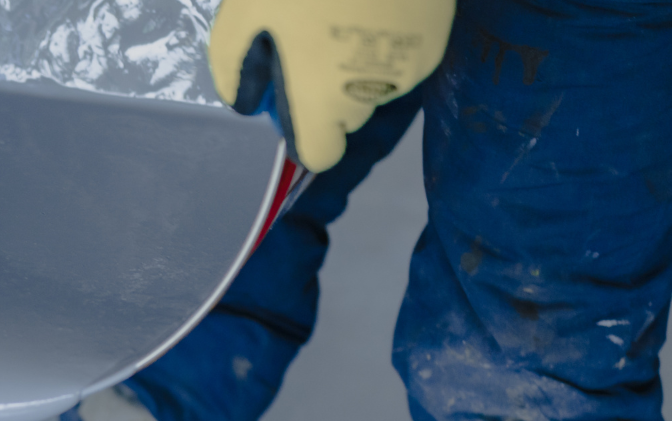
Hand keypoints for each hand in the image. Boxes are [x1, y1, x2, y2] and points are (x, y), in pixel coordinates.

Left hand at [207, 0, 454, 171]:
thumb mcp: (244, 14)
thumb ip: (235, 67)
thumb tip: (243, 103)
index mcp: (322, 99)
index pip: (320, 154)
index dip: (305, 134)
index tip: (296, 102)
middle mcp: (372, 95)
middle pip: (348, 118)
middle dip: (330, 95)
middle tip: (315, 42)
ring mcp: (411, 66)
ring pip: (379, 86)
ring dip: (361, 67)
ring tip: (345, 15)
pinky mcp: (437, 36)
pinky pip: (406, 56)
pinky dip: (390, 40)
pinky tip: (377, 5)